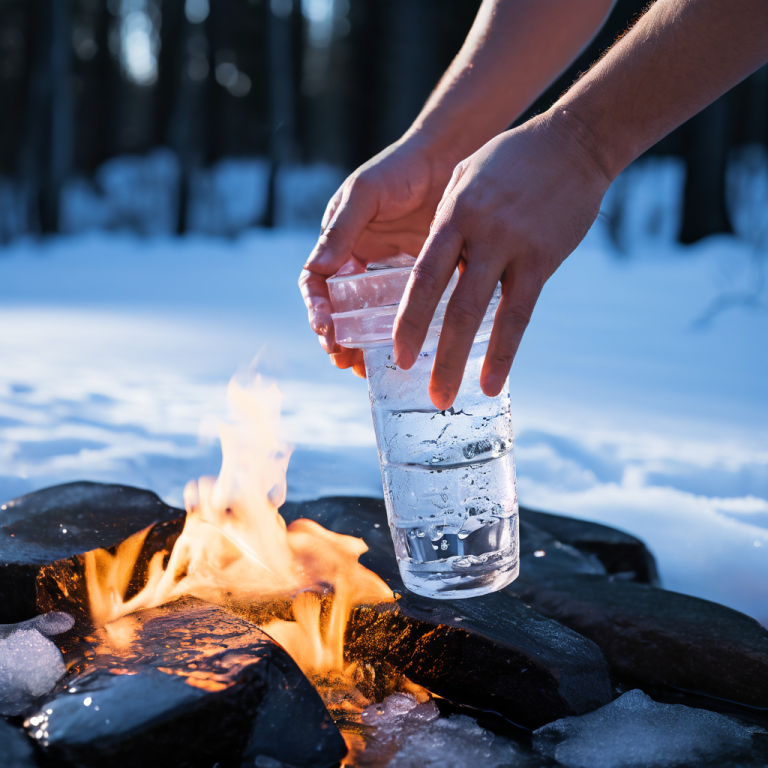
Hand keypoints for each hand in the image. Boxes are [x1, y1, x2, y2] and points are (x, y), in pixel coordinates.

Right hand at [299, 134, 457, 377]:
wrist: (446, 159)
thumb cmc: (398, 170)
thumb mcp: (364, 195)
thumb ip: (341, 230)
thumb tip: (317, 270)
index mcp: (338, 246)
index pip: (316, 286)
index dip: (316, 311)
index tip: (326, 332)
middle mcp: (359, 265)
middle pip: (339, 312)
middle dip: (338, 340)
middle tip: (346, 363)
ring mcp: (388, 275)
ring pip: (370, 319)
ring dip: (364, 345)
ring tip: (368, 370)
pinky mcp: (419, 281)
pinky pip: (406, 313)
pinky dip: (401, 334)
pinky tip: (406, 350)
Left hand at [393, 111, 611, 408]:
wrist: (573, 142)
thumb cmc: (511, 161)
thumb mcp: (464, 180)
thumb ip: (447, 224)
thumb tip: (435, 267)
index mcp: (453, 214)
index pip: (423, 277)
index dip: (408, 319)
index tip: (397, 353)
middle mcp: (480, 233)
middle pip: (449, 302)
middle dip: (431, 350)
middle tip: (420, 390)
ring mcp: (513, 247)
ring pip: (483, 314)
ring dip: (462, 361)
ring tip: (448, 397)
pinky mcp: (543, 259)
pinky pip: (521, 314)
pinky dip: (505, 351)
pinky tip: (493, 381)